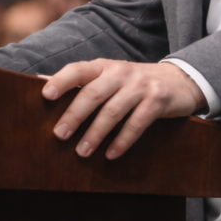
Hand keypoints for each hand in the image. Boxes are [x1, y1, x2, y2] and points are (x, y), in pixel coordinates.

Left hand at [42, 60, 206, 159]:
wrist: (179, 81)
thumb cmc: (134, 82)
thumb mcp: (110, 75)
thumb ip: (82, 81)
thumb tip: (41, 82)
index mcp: (105, 66)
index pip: (79, 69)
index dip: (61, 80)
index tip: (45, 95)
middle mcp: (121, 72)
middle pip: (93, 93)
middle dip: (74, 115)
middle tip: (59, 135)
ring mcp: (141, 86)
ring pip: (113, 111)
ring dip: (95, 134)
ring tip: (82, 152)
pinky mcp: (157, 101)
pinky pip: (136, 124)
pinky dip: (122, 141)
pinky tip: (111, 154)